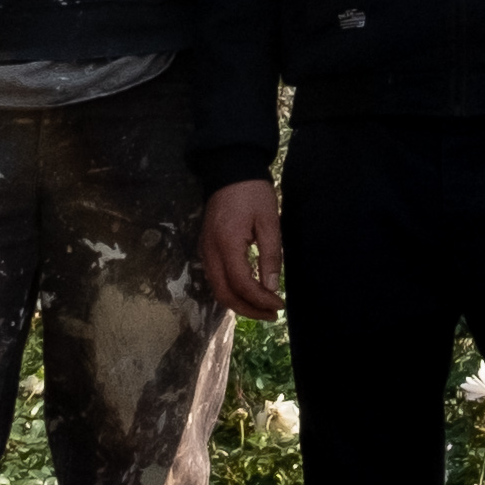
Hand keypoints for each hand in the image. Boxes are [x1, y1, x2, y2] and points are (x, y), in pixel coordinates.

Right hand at [200, 177, 287, 316]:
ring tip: (262, 307)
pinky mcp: (206, 247)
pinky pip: (215, 278)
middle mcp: (210, 251)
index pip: (241, 283)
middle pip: (224, 294)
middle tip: (271, 314)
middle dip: (248, 309)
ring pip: (217, 289)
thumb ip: (271, 256)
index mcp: (226, 244)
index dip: (260, 299)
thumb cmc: (252, 192)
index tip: (279, 304)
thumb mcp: (269, 221)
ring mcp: (205, 250)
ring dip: (239, 303)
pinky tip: (249, 292)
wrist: (229, 169)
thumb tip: (271, 287)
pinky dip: (231, 291)